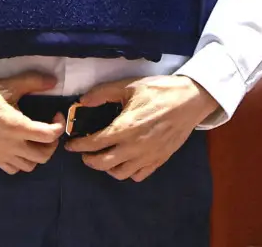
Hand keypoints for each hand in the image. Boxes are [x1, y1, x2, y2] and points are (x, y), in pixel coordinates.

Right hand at [0, 72, 65, 174]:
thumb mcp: (5, 85)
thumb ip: (31, 82)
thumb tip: (53, 80)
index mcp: (16, 126)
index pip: (49, 135)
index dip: (59, 125)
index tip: (54, 115)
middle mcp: (11, 144)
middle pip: (44, 155)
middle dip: (51, 143)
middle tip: (47, 128)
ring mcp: (1, 153)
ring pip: (30, 165)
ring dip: (37, 154)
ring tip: (34, 139)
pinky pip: (13, 169)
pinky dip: (21, 162)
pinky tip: (18, 148)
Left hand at [64, 75, 219, 181]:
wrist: (190, 100)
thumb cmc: (158, 91)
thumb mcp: (128, 86)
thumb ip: (102, 93)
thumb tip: (82, 101)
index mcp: (125, 128)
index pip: (94, 143)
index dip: (78, 145)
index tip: (70, 144)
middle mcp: (135, 147)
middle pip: (103, 163)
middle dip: (88, 159)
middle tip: (84, 152)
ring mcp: (148, 156)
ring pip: (120, 173)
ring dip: (107, 167)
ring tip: (102, 156)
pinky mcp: (159, 160)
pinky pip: (138, 175)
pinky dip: (126, 172)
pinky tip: (123, 161)